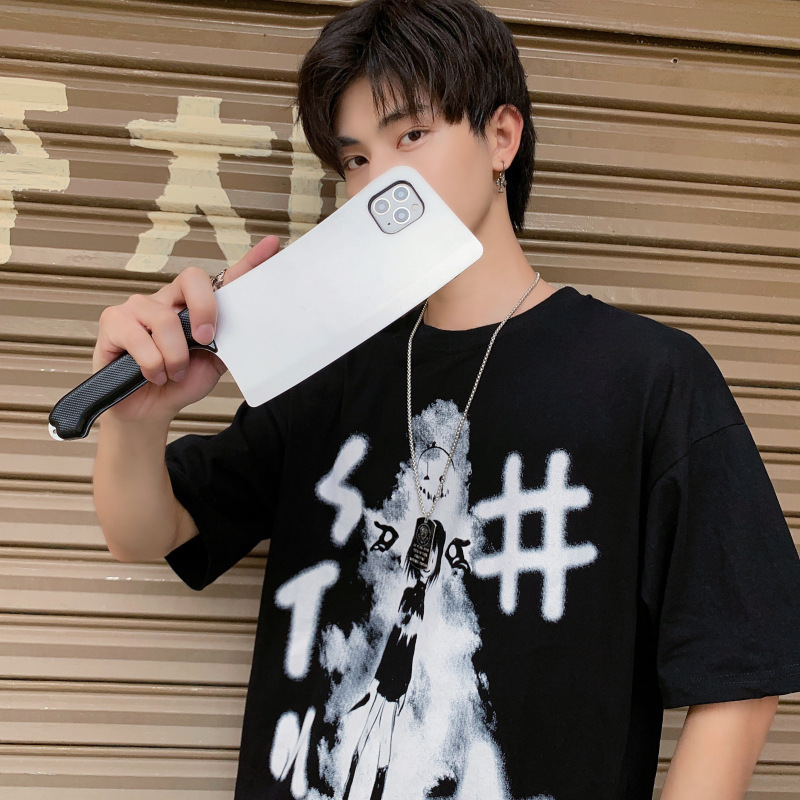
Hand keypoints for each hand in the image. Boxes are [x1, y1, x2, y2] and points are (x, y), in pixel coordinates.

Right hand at [93, 235, 280, 424]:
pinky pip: (140, 339)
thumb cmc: (180, 381)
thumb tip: (253, 328)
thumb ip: (229, 341)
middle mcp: (168, 299)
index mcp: (195, 306)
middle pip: (192, 278)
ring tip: (173, 373)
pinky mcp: (114, 322)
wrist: (151, 410)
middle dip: (205, 309)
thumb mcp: (213, 363)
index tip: (272, 245)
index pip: (224, 279)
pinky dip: (153, 365)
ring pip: (166, 319)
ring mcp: (138, 307)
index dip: (249, 262)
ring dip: (175, 358)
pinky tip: (152, 375)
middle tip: (205, 339)